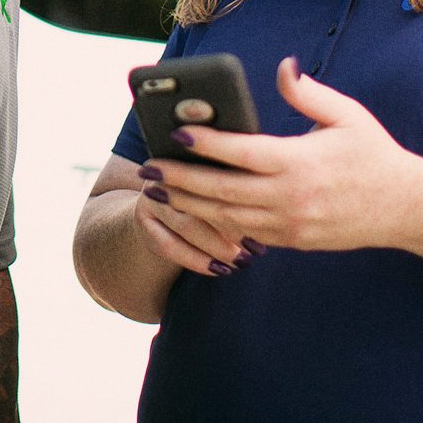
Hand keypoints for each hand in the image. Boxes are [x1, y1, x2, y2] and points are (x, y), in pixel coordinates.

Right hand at [132, 163, 254, 276]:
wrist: (163, 199)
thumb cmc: (208, 187)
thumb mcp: (220, 175)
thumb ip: (239, 179)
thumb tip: (280, 200)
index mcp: (189, 152)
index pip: (216, 174)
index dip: (242, 198)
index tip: (266, 219)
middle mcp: (167, 170)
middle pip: (202, 199)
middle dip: (233, 227)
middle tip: (257, 247)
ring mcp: (151, 196)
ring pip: (187, 225)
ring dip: (217, 246)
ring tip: (242, 261)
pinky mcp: (143, 221)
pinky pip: (169, 246)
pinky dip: (196, 260)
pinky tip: (218, 270)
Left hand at [149, 56, 422, 252]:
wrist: (405, 208)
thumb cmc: (374, 153)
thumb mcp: (347, 115)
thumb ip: (308, 93)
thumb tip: (284, 65)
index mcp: (300, 162)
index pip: (241, 153)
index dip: (206, 144)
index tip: (175, 133)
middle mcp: (290, 197)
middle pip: (221, 190)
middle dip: (179, 180)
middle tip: (148, 169)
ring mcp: (289, 224)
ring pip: (226, 217)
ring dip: (188, 205)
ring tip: (157, 192)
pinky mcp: (291, 241)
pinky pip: (243, 234)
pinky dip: (214, 224)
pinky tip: (192, 212)